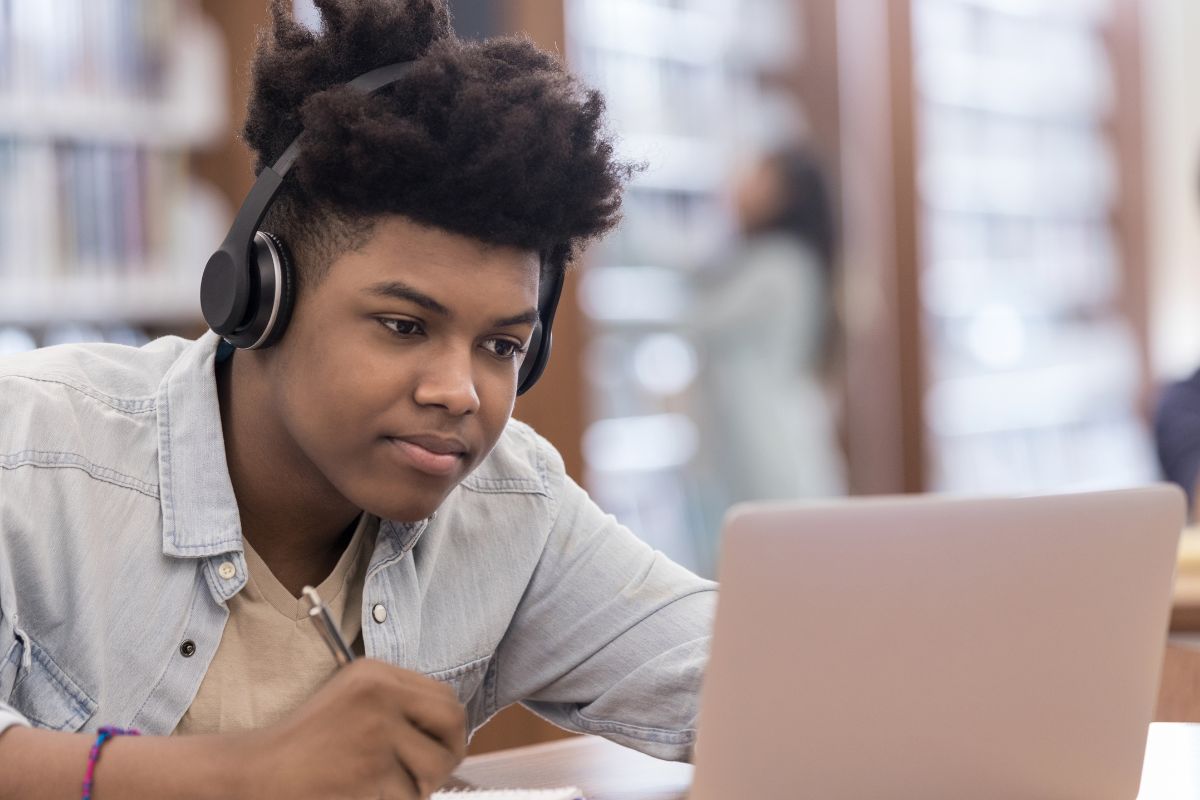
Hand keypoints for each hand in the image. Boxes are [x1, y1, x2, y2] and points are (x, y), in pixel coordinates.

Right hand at [233, 659, 466, 798]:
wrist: (256, 773)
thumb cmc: (304, 745)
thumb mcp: (350, 702)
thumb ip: (397, 706)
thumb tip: (451, 733)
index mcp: (375, 673)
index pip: (444, 696)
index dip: (450, 727)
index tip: (442, 746)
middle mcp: (381, 693)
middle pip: (453, 723)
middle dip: (450, 754)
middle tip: (433, 774)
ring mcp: (377, 730)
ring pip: (435, 766)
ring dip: (418, 787)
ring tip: (384, 786)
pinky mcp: (372, 768)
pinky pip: (408, 796)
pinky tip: (361, 795)